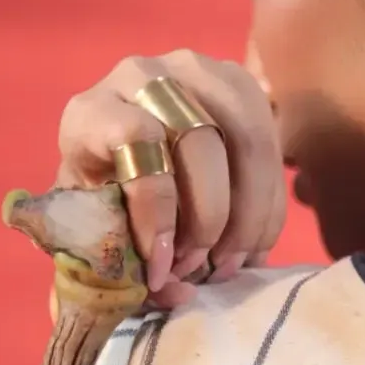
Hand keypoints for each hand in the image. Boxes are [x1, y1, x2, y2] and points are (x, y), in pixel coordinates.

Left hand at [54, 51, 286, 302]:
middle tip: (202, 268)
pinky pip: (271, 145)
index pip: (135, 137)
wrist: (122, 156)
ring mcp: (198, 74)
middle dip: (209, 218)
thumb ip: (118, 268)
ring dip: (248, 214)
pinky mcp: (241, 87)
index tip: (163, 264)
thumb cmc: (104, 204)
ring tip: (232, 262)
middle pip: (198, 140)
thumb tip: (174, 290)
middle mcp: (143, 77)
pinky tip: (253, 245)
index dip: (156, 207)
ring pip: (246, 140)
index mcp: (92, 112)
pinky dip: (268, 207)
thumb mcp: (94, 234)